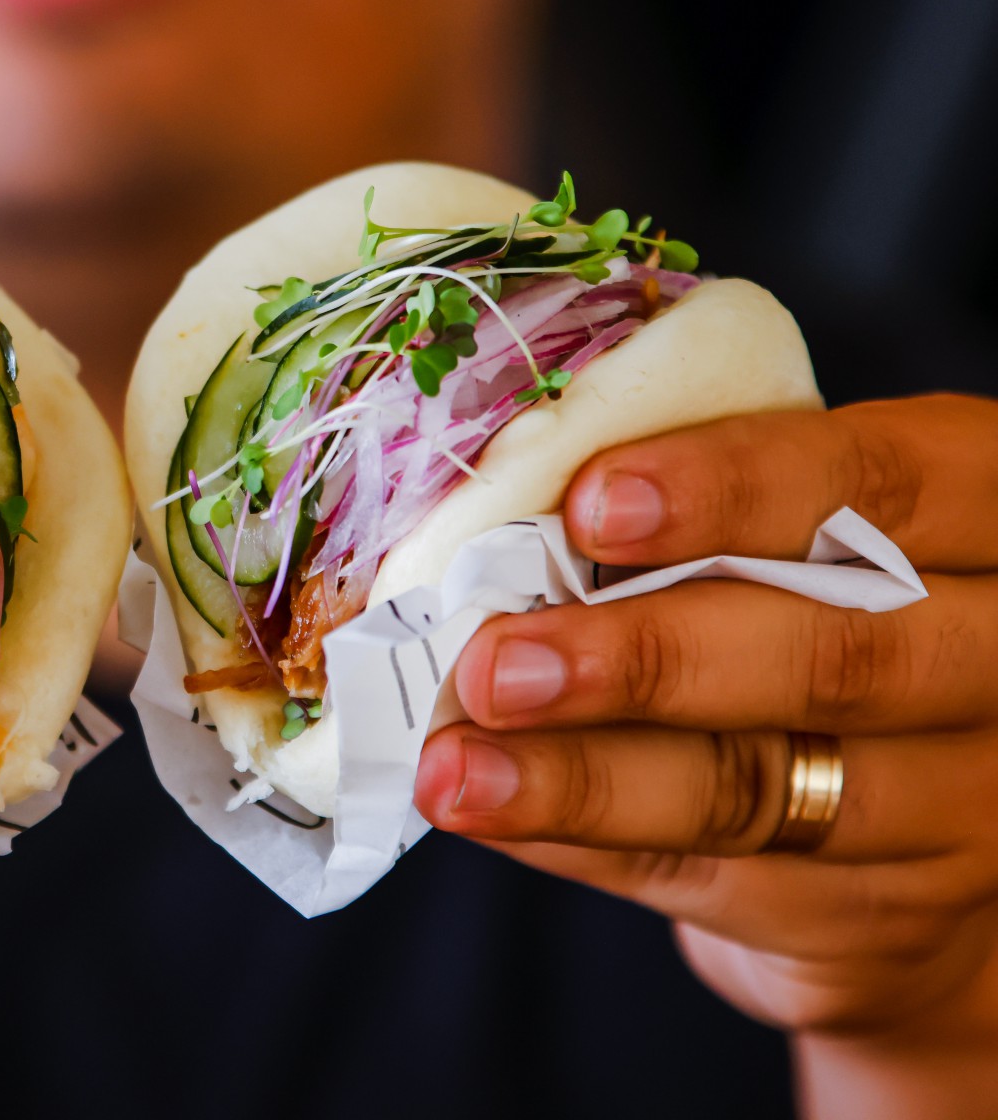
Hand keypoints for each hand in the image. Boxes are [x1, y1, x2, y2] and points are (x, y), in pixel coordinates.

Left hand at [414, 396, 997, 1085]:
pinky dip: (583, 839)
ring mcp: (965, 807)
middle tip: (497, 660)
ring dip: (586, 777)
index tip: (595, 501)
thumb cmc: (807, 629)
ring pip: (764, 785)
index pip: (887, 479)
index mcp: (985, 517)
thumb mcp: (791, 550)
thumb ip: (685, 523)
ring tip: (455, 770)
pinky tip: (493, 809)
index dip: (739, 486)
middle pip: (841, 654)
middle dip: (649, 656)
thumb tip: (477, 515)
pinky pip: (713, 875)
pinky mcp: (888, 920)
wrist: (896, 849)